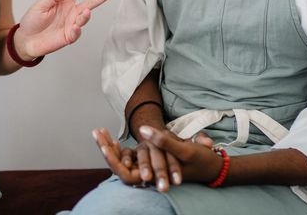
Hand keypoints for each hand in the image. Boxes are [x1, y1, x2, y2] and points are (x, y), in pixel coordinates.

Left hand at [14, 0, 116, 58]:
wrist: (26, 40)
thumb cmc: (32, 21)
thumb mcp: (40, 4)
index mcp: (66, 0)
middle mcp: (72, 11)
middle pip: (91, 1)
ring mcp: (72, 23)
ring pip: (85, 18)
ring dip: (86, 15)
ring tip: (86, 12)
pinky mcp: (69, 36)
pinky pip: (77, 32)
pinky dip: (77, 29)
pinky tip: (75, 27)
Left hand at [94, 126, 214, 190]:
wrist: (210, 164)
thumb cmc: (199, 160)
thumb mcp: (183, 150)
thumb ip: (162, 141)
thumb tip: (142, 129)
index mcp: (154, 178)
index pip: (124, 174)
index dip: (112, 160)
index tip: (103, 144)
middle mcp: (148, 177)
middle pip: (118, 168)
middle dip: (105, 149)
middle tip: (95, 132)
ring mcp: (146, 170)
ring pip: (121, 161)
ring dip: (109, 146)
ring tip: (99, 131)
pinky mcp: (148, 162)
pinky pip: (128, 157)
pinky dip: (118, 147)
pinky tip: (111, 136)